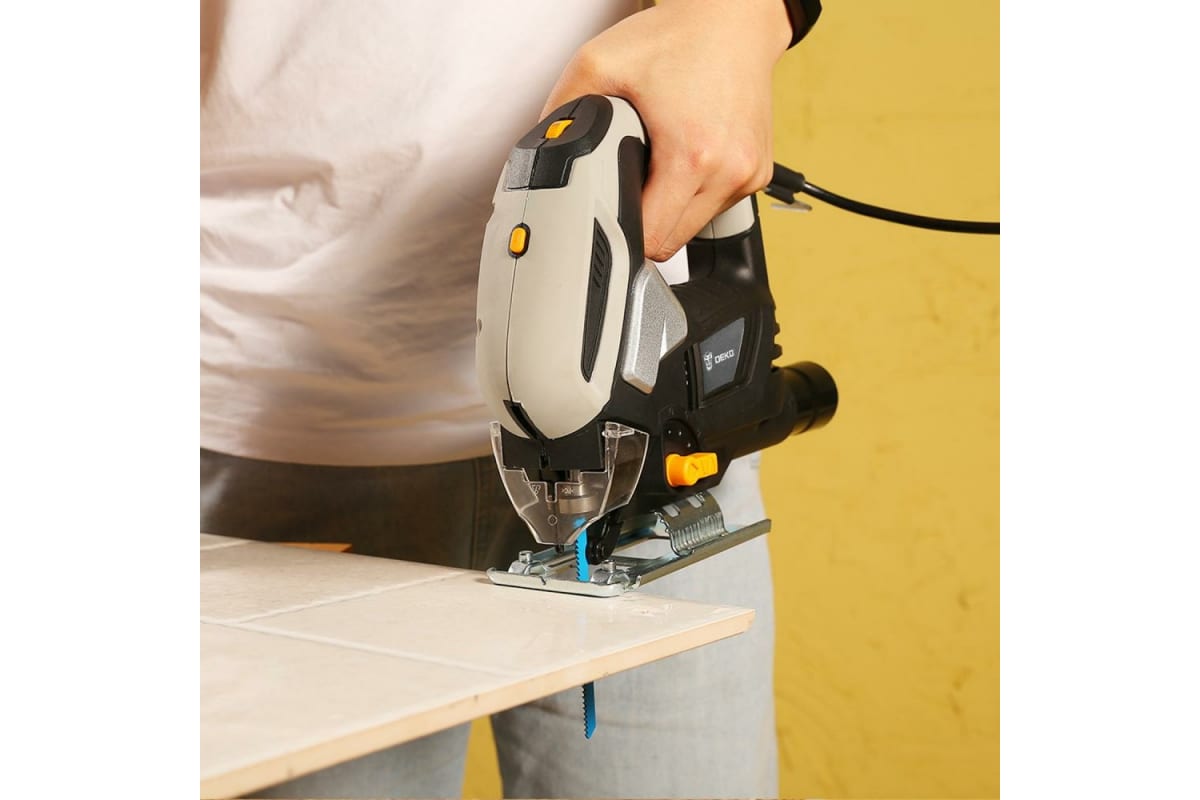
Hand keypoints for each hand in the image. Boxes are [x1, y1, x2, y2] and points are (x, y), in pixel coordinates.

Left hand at [542, 0, 791, 261]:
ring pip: (694, 229)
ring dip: (669, 214)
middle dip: (642, 225)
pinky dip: (694, 196)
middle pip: (672, 242)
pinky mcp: (757, 172)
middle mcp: (728, 171)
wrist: (732, 19)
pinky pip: (716, 208)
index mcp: (693, 154)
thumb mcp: (598, 63)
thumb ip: (561, 110)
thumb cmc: (677, 37)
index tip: (605, 222)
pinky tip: (683, 162)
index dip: (620, 235)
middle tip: (624, 190)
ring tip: (657, 170)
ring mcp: (748, 174)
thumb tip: (543, 150)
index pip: (651, 239)